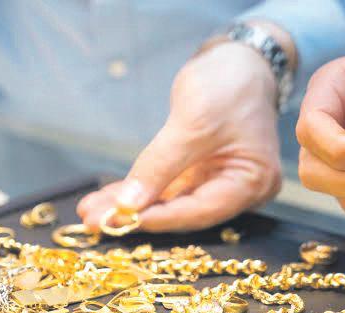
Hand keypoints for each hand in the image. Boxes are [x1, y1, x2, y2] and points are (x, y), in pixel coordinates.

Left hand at [77, 42, 280, 231]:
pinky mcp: (201, 173)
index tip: (119, 221)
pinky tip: (110, 198)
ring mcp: (219, 182)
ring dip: (132, 206)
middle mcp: (239, 191)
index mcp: (252, 182)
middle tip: (94, 222)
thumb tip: (127, 205)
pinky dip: (141, 190)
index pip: (200, 211)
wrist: (240, 60)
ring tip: (92, 211)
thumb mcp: (193, 122)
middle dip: (137, 215)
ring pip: (171, 201)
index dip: (158, 218)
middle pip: (183, 212)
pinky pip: (169, 187)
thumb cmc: (228, 85)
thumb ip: (160, 165)